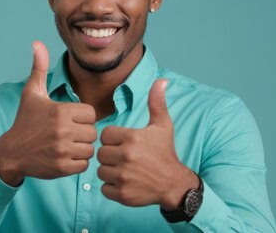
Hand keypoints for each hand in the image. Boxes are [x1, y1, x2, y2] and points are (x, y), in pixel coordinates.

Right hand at [0, 41, 96, 185]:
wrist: (11, 152)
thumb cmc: (25, 121)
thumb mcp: (32, 93)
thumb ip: (39, 68)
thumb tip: (37, 43)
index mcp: (60, 112)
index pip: (90, 114)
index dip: (82, 117)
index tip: (70, 119)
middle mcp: (62, 131)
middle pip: (92, 132)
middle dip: (83, 134)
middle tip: (68, 134)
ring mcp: (62, 151)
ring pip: (90, 149)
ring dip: (81, 149)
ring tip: (67, 145)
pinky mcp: (62, 168)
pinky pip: (84, 165)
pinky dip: (77, 163)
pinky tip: (64, 156)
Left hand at [97, 79, 198, 208]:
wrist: (174, 184)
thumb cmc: (165, 153)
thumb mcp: (163, 126)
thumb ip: (157, 103)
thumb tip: (161, 81)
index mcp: (132, 138)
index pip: (105, 135)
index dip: (113, 139)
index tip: (125, 144)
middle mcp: (127, 156)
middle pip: (101, 153)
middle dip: (110, 156)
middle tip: (125, 158)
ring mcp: (124, 176)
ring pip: (101, 170)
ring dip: (110, 171)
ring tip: (125, 170)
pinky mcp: (122, 194)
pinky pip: (104, 188)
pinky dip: (111, 187)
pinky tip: (125, 183)